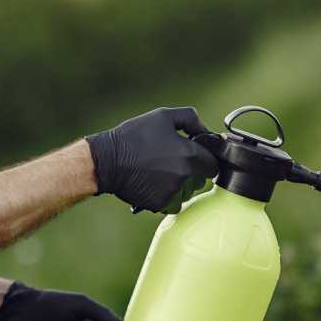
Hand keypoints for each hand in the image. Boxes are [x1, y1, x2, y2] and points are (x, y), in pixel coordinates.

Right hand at [87, 107, 218, 213]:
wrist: (107, 161)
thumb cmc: (134, 136)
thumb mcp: (163, 116)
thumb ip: (191, 119)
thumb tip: (205, 130)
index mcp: (191, 155)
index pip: (213, 165)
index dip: (205, 159)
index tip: (195, 156)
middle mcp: (185, 176)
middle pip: (200, 180)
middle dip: (192, 172)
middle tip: (172, 162)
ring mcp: (173, 193)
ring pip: (186, 192)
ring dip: (179, 185)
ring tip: (159, 172)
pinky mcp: (160, 204)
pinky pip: (172, 202)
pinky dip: (165, 195)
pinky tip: (151, 182)